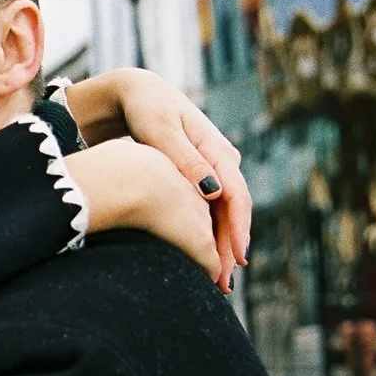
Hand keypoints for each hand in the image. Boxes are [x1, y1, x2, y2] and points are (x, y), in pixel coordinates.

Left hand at [63, 69, 249, 291]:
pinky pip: (211, 207)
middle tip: (225, 282)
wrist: (138, 93)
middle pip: (234, 209)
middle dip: (231, 246)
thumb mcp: (161, 131)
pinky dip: (210, 230)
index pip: (236, 195)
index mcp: (217, 149)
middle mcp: (222, 160)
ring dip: (221, 243)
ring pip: (224, 211)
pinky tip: (206, 254)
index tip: (234, 258)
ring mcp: (214, 167)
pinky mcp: (201, 174)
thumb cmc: (146, 109)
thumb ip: (186, 161)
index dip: (237, 229)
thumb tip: (214, 192)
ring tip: (218, 278)